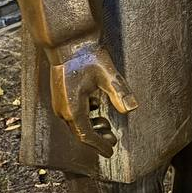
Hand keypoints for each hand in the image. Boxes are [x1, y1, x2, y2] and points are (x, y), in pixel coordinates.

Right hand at [49, 41, 137, 157]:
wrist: (67, 41)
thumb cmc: (86, 56)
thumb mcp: (107, 75)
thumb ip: (119, 93)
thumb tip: (131, 109)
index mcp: (73, 109)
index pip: (86, 136)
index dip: (99, 145)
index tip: (110, 151)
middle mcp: (63, 109)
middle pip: (80, 132)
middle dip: (96, 139)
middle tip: (112, 141)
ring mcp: (60, 103)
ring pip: (76, 123)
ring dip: (91, 127)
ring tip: (106, 125)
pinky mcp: (61, 95)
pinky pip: (73, 113)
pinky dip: (86, 117)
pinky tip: (97, 108)